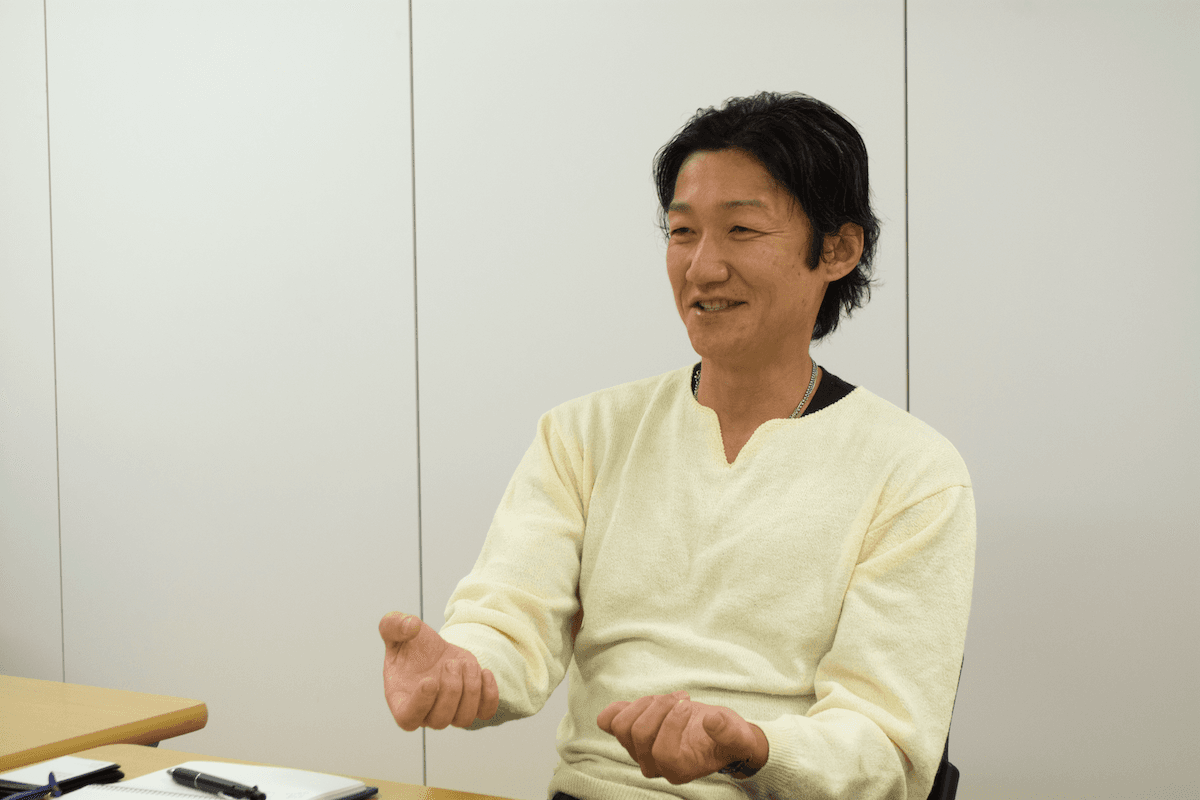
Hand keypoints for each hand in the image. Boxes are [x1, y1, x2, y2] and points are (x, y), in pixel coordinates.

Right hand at [379, 612, 498, 730]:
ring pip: (464, 718)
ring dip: (470, 689)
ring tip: (466, 663)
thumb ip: (393, 624)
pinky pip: (485, 712)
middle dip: (451, 690)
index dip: (420, 704)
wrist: (432, 650)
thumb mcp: (394, 628)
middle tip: (451, 663)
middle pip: (440, 720)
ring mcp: (450, 712)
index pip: (408, 718)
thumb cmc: (409, 645)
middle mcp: (425, 713)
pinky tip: (484, 672)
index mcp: (401, 700)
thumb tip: (411, 625)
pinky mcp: (471, 705)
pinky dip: (489, 695)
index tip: (429, 680)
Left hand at [597, 691, 766, 784]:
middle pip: (638, 734)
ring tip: (669, 698)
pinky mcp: (631, 734)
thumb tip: (711, 720)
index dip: (671, 723)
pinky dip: (617, 708)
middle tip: (682, 697)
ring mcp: (638, 750)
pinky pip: (608, 722)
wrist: (716, 734)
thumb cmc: (727, 738)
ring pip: (621, 726)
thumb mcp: (738, 735)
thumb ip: (729, 731)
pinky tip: (641, 701)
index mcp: (679, 770)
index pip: (661, 750)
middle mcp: (654, 765)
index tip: (687, 704)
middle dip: (659, 707)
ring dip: (644, 703)